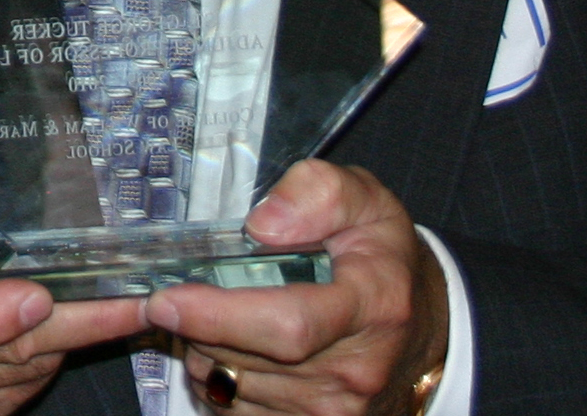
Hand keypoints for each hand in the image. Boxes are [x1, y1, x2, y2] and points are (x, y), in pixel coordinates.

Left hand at [146, 160, 445, 415]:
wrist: (419, 330)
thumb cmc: (380, 257)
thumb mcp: (365, 199)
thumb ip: (317, 193)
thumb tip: (263, 226)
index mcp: (372, 305)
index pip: (289, 325)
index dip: (219, 316)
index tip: (167, 299)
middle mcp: (354, 371)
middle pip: (245, 358)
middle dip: (194, 324)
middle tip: (173, 291)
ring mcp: (332, 411)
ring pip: (227, 385)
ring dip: (201, 347)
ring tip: (213, 312)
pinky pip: (230, 408)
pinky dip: (213, 374)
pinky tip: (225, 343)